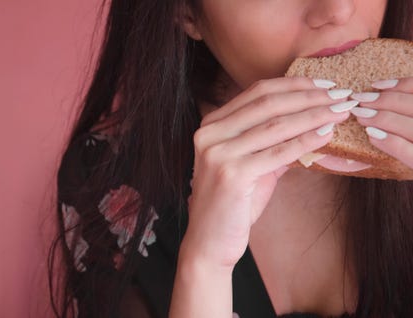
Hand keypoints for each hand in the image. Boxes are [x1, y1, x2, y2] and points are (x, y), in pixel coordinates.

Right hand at [181, 77, 352, 268]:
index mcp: (211, 125)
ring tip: (340, 111)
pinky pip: (277, 153)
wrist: (210, 241)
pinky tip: (327, 135)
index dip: (293, 85)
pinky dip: (305, 141)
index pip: (257, 93)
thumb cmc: (232, 204)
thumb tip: (313, 123)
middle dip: (308, 97)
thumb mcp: (251, 165)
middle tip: (340, 95)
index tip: (323, 85)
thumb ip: (273, 142)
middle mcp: (210, 133)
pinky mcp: (231, 174)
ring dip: (313, 115)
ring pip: (275, 126)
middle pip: (267, 103)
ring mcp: (217, 153)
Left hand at [350, 77, 412, 168]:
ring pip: (411, 127)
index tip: (376, 85)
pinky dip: (390, 141)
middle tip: (360, 99)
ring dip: (383, 118)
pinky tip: (371, 134)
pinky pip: (409, 153)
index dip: (402, 84)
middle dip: (385, 100)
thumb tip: (385, 90)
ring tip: (360, 115)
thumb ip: (409, 110)